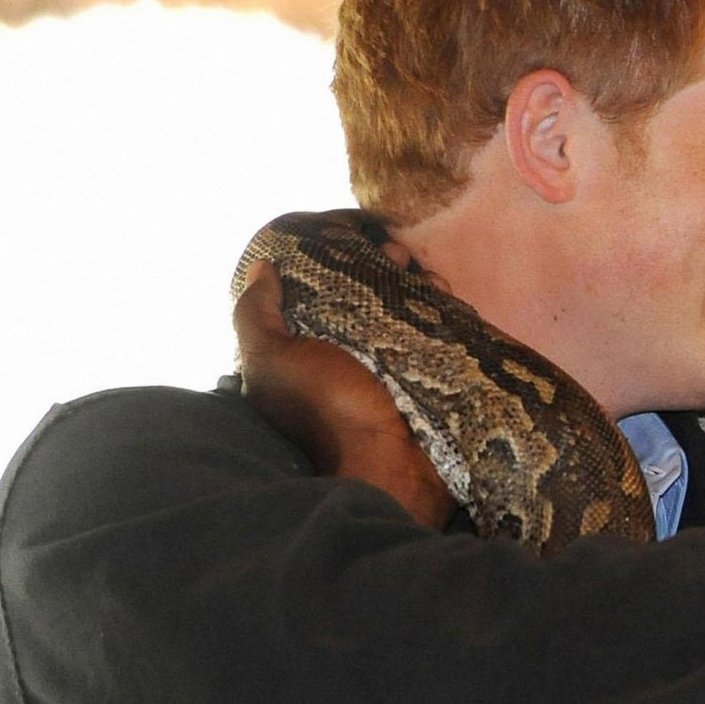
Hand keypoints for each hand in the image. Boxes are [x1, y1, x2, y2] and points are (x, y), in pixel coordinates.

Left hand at [234, 266, 455, 528]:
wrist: (389, 466)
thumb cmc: (326, 411)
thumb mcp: (275, 360)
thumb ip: (257, 314)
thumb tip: (261, 266)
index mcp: (304, 350)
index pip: (316, 289)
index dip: (335, 256)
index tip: (356, 237)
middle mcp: (345, 355)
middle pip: (363, 293)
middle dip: (382, 264)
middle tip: (401, 253)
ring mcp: (389, 365)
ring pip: (402, 308)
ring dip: (415, 283)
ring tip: (427, 272)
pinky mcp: (426, 375)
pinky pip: (433, 331)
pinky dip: (440, 309)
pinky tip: (447, 295)